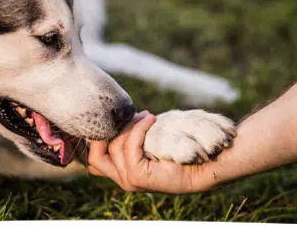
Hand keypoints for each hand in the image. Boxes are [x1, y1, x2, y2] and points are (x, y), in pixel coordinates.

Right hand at [87, 111, 210, 192]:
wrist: (202, 165)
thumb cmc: (176, 150)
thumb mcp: (147, 141)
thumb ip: (129, 136)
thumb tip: (116, 116)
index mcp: (122, 172)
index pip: (94, 157)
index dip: (97, 137)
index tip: (115, 117)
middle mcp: (121, 179)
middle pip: (95, 155)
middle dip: (106, 132)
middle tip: (125, 117)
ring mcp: (128, 180)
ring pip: (113, 147)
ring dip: (129, 126)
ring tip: (146, 116)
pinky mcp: (137, 176)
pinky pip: (129, 146)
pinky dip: (138, 129)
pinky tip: (150, 120)